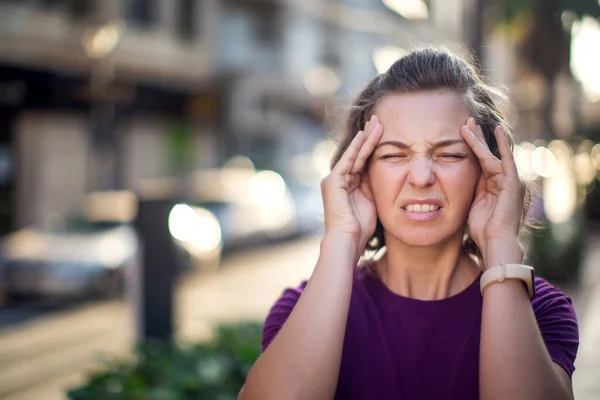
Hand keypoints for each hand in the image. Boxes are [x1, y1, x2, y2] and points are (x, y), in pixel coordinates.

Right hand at [321, 115, 382, 249]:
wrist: (348, 239)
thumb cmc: (360, 227)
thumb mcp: (371, 201)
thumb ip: (373, 185)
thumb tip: (383, 170)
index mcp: (347, 186)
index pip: (362, 161)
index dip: (373, 147)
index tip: (383, 132)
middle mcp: (338, 180)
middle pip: (357, 154)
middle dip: (368, 136)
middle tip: (378, 118)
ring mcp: (333, 179)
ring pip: (354, 154)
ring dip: (366, 137)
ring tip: (377, 122)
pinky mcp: (333, 180)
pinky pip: (349, 159)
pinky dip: (358, 146)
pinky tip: (366, 134)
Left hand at [460, 118, 524, 267]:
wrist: (495, 242)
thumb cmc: (483, 229)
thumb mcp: (471, 203)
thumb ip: (469, 189)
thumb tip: (454, 178)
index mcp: (493, 184)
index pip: (480, 160)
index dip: (471, 146)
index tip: (461, 132)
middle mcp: (503, 180)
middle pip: (487, 153)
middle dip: (476, 137)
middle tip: (466, 120)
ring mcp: (510, 180)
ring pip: (492, 154)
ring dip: (480, 139)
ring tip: (469, 123)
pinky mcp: (513, 183)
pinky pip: (506, 159)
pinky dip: (502, 145)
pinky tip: (495, 131)